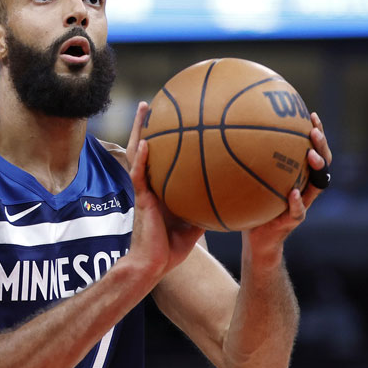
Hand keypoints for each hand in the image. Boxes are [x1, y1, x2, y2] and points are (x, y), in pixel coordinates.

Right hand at [125, 101, 204, 281]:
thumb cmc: (171, 249)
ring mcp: (143, 191)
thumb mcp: (195, 224)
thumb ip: (205, 208)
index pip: (160, 158)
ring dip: (139, 130)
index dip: (162, 139)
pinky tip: (146, 143)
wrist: (154, 265)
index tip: (169, 117)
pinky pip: (139, 175)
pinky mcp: (141, 201)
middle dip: (147, 125)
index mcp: (160, 190)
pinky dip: (142, 159)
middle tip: (152, 102)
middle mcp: (150, 186)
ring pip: (137, 154)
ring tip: (146, 109)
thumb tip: (230, 197)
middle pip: (145, 148)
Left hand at [243, 112, 332, 255]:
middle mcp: (305, 186)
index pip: (313, 149)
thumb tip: (224, 134)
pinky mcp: (293, 220)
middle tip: (313, 131)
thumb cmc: (251, 206)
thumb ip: (244, 162)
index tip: (311, 114)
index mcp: (297, 175)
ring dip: (316, 168)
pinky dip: (297, 201)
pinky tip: (293, 192)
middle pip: (323, 162)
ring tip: (310, 155)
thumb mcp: (248, 181)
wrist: (256, 240)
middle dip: (321, 145)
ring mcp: (303, 203)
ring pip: (318, 184)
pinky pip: (299, 210)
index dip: (317, 132)